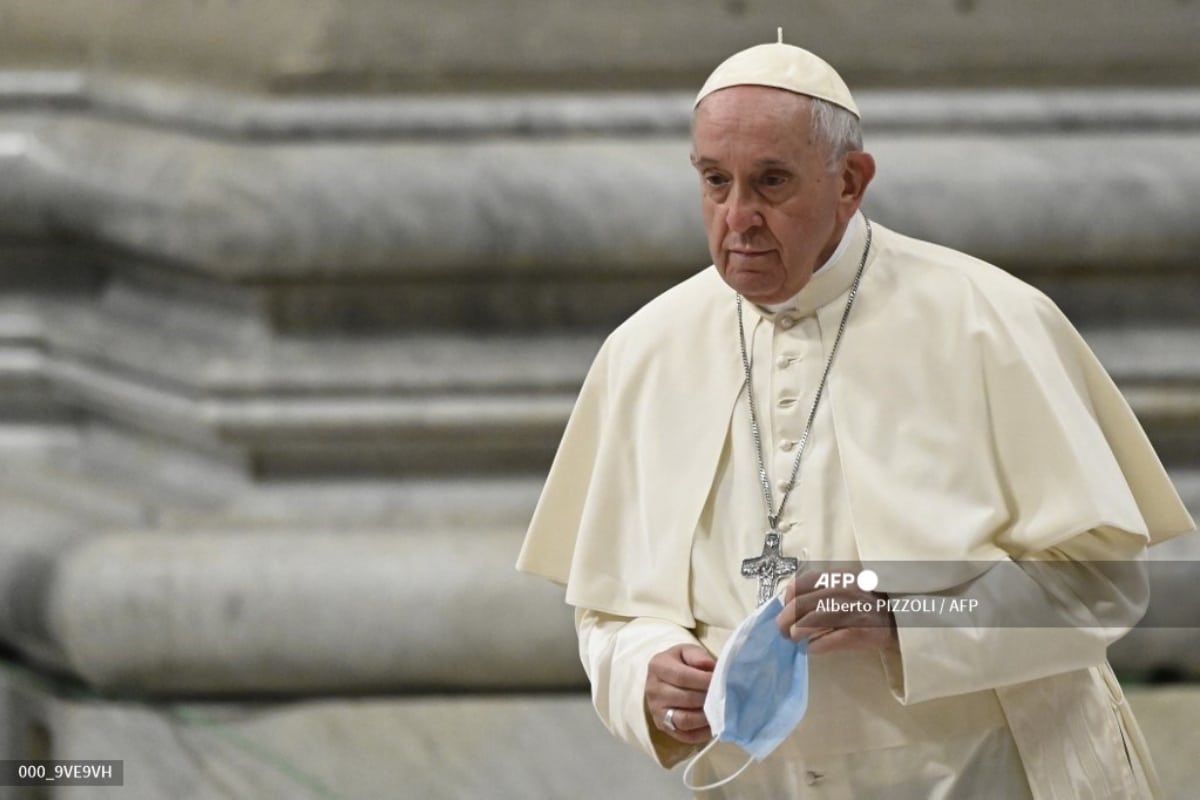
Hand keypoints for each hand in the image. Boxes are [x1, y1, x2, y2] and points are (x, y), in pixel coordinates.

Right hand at [645, 644, 714, 744]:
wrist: (664, 678)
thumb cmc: (680, 663)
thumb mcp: (687, 651)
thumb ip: (698, 656)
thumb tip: (710, 667)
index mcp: (658, 666)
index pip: (682, 676)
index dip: (704, 680)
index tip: (721, 681)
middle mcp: (653, 690)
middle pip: (685, 698)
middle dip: (708, 698)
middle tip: (725, 697)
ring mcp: (656, 711)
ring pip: (684, 720)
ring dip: (706, 717)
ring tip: (720, 711)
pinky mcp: (663, 726)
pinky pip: (685, 735)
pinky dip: (702, 733)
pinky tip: (714, 724)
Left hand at [777, 571, 897, 654]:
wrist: (901, 612)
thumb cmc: (869, 597)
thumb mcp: (846, 581)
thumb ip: (823, 585)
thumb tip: (791, 598)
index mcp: (836, 576)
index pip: (801, 584)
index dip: (788, 598)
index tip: (784, 608)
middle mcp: (841, 590)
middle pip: (801, 605)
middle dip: (786, 619)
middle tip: (782, 630)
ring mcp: (850, 611)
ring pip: (812, 621)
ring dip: (797, 632)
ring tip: (794, 638)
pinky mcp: (860, 632)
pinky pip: (831, 640)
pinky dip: (817, 645)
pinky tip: (811, 648)